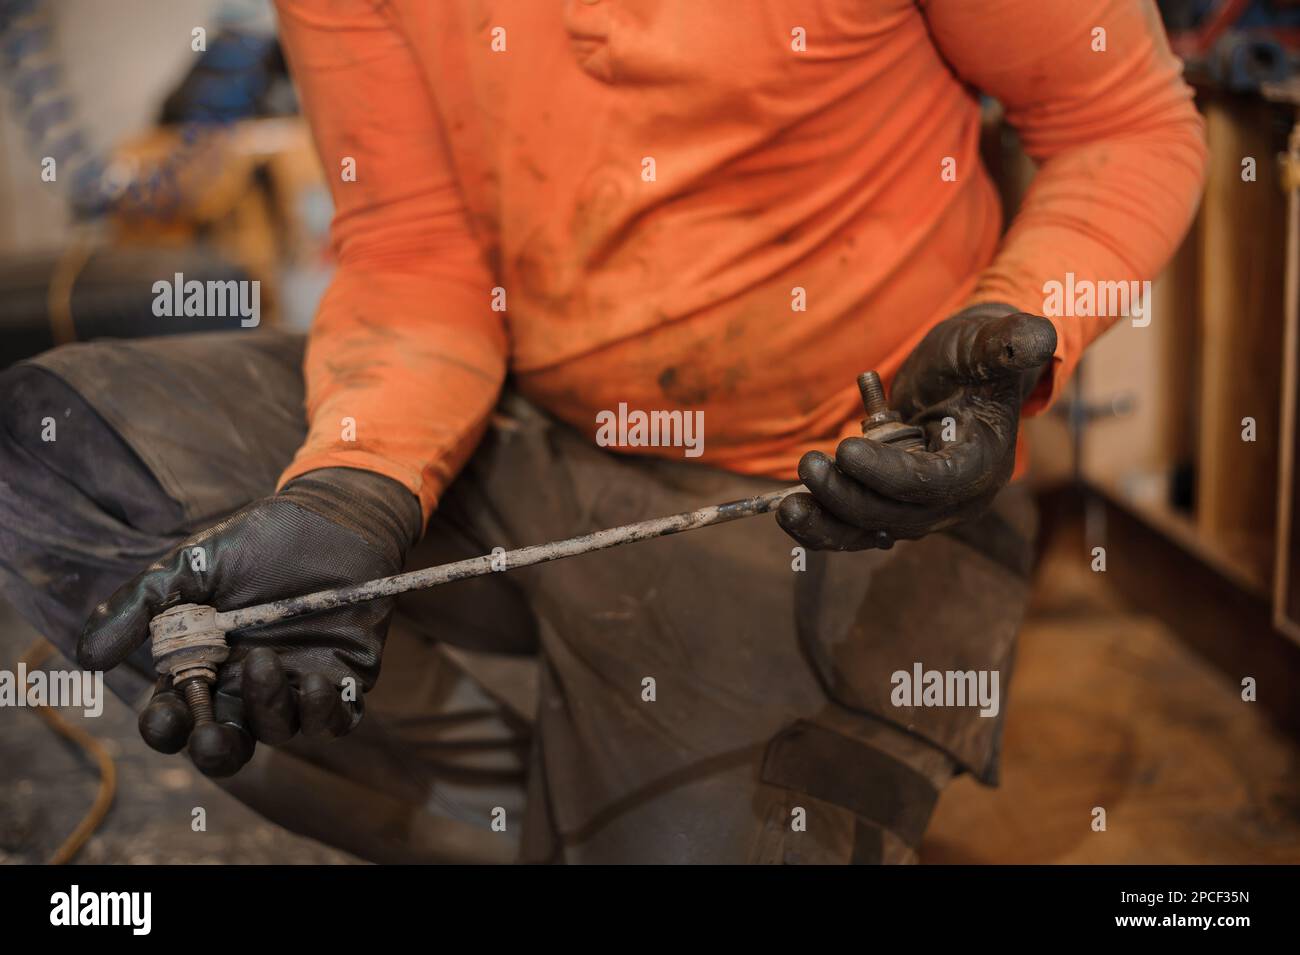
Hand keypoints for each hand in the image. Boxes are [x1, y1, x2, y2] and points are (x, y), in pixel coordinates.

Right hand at [78, 467, 421, 776]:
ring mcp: (295, 688)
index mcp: (202, 668)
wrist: (330, 519)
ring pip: (278, 730)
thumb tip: (89, 658)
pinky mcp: (343, 680)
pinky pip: (334, 720)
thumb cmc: (256, 545)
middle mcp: (245, 688)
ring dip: (268, 707)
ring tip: (264, 661)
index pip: (176, 718)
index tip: (165, 714)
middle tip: (210, 738)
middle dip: (214, 751)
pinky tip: (318, 682)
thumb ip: (140, 607)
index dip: (166, 727)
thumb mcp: (190, 567)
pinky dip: (324, 712)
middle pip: (225, 746)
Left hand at [778, 304, 1055, 550]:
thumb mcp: (995, 342)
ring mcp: (923, 509)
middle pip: (896, 514)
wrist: (965, 376)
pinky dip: (823, 525)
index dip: (889, 473)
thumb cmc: (979, 355)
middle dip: (848, 496)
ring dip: (827, 523)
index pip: (933, 483)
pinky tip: (790, 514)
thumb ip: (1012, 342)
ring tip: (787, 508)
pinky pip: (855, 528)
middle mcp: (955, 498)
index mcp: (983, 463)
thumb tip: (1037, 337)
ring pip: (871, 530)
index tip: (845, 450)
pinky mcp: (894, 507)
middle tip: (808, 464)